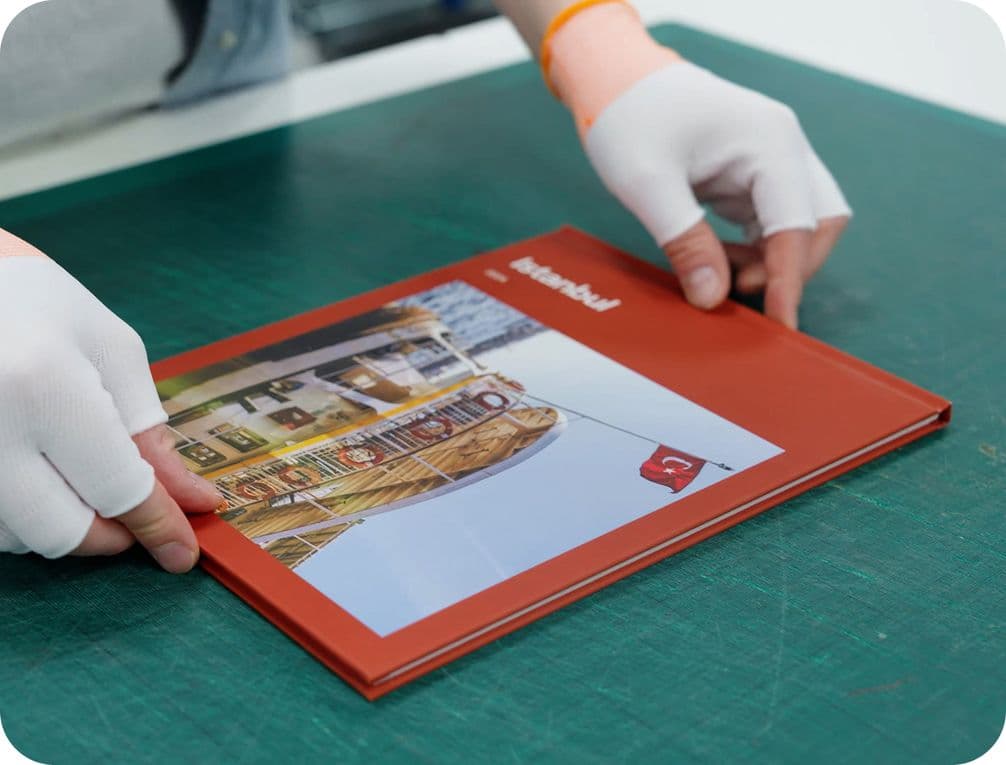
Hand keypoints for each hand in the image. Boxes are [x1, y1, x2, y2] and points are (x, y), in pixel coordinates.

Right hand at [0, 231, 221, 571]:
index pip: (116, 487)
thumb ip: (148, 433)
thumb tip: (190, 501)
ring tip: (73, 473)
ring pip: (13, 538)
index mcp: (46, 387)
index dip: (157, 526)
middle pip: (59, 532)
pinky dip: (17, 516)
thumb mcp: (110, 350)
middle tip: (131, 515)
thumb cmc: (36, 303)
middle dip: (108, 535)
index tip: (181, 553)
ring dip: (59, 525)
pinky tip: (34, 474)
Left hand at [546, 3, 850, 327]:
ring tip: (714, 275)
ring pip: (799, 225)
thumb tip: (712, 299)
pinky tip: (714, 260)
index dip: (790, 278)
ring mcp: (773, 160)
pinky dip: (754, 250)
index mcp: (770, 143)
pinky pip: (772, 221)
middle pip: (818, 223)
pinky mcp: (754, 173)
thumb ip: (684, 241)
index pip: (797, 223)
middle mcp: (784, 149)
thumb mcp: (647, 184)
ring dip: (769, 261)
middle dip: (789, 269)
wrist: (616, 81)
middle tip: (737, 298)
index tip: (780, 325)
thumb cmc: (630, 119)